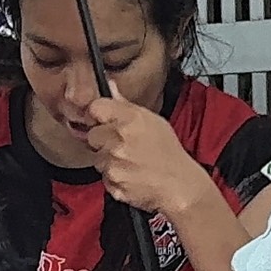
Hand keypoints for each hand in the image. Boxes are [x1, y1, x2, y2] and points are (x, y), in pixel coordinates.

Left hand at [86, 88, 210, 217]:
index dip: (96, 115)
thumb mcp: (153, 121)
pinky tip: (130, 173)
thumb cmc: (168, 152)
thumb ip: (126, 104)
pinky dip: (114, 177)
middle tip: (122, 145)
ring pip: (97, 158)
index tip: (101, 120)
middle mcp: (119, 140)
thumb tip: (111, 87)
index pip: (95, 108)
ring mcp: (114, 163)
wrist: (178, 184)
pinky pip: (104, 177)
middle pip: (92, 135)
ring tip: (130, 161)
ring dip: (108, 160)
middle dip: (103, 140)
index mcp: (130, 120)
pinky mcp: (113, 182)